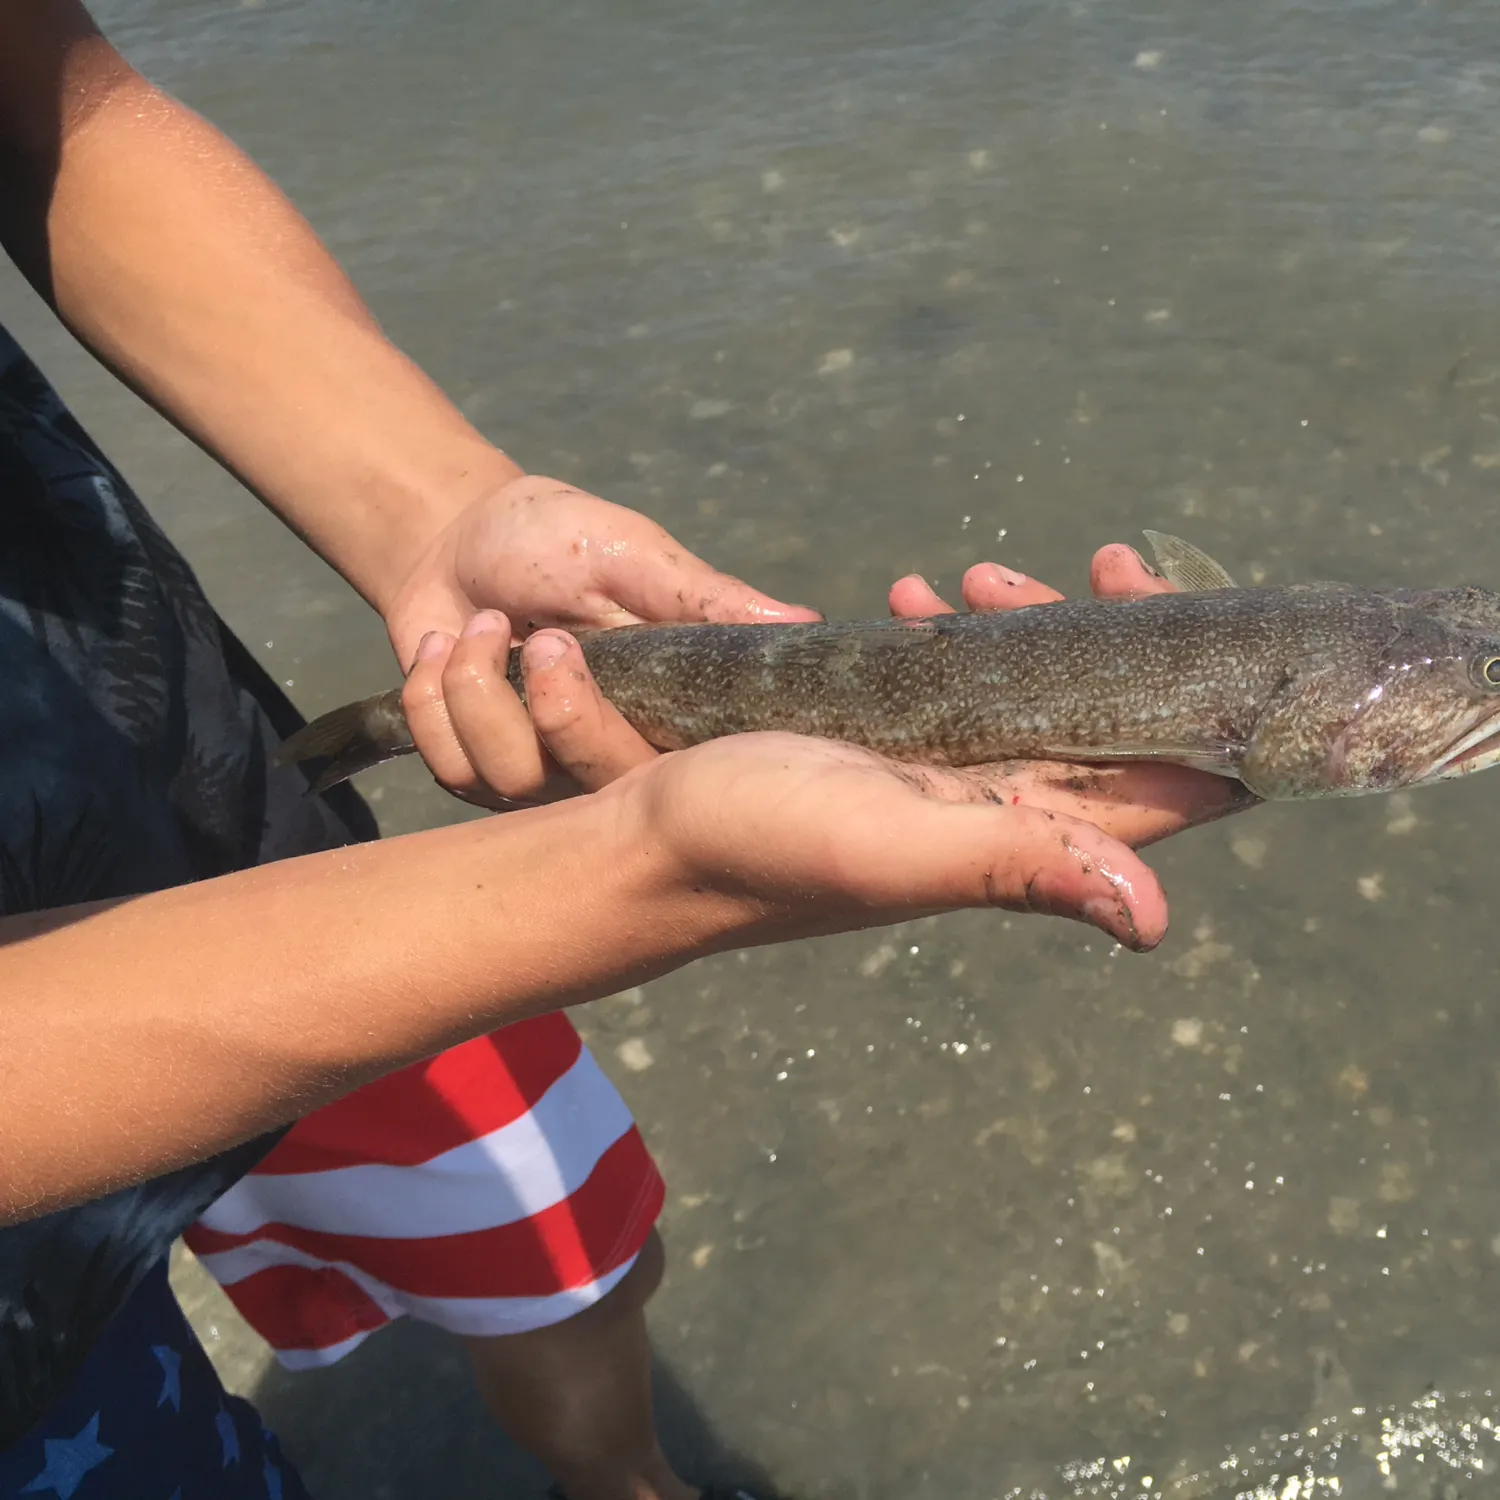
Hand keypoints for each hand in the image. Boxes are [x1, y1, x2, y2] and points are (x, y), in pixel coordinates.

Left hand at [383, 473, 818, 799]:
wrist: (455, 533)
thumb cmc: (556, 536)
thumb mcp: (633, 555)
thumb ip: (704, 599)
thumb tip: (805, 624)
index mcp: (671, 714)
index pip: (683, 781)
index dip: (631, 743)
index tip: (573, 649)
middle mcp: (614, 758)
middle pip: (594, 795)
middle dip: (548, 708)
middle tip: (538, 634)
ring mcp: (547, 773)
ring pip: (512, 784)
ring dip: (475, 688)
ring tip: (481, 626)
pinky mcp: (480, 772)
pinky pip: (452, 773)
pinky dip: (430, 698)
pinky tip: (438, 650)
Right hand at [410, 539, 1253, 871]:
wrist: (645, 849)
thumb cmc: (758, 852)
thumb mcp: (890, 848)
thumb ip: (1015, 865)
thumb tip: (1154, 922)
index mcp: (1021, 838)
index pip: (1166, 783)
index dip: (1215, 711)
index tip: (1203, 615)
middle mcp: (999, 813)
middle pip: (1110, 720)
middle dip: (1117, 637)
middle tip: (1094, 564)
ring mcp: (943, 778)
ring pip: (1031, 693)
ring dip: (1030, 625)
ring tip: (973, 575)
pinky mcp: (888, 750)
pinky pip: (951, 683)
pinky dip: (951, 635)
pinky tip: (908, 600)